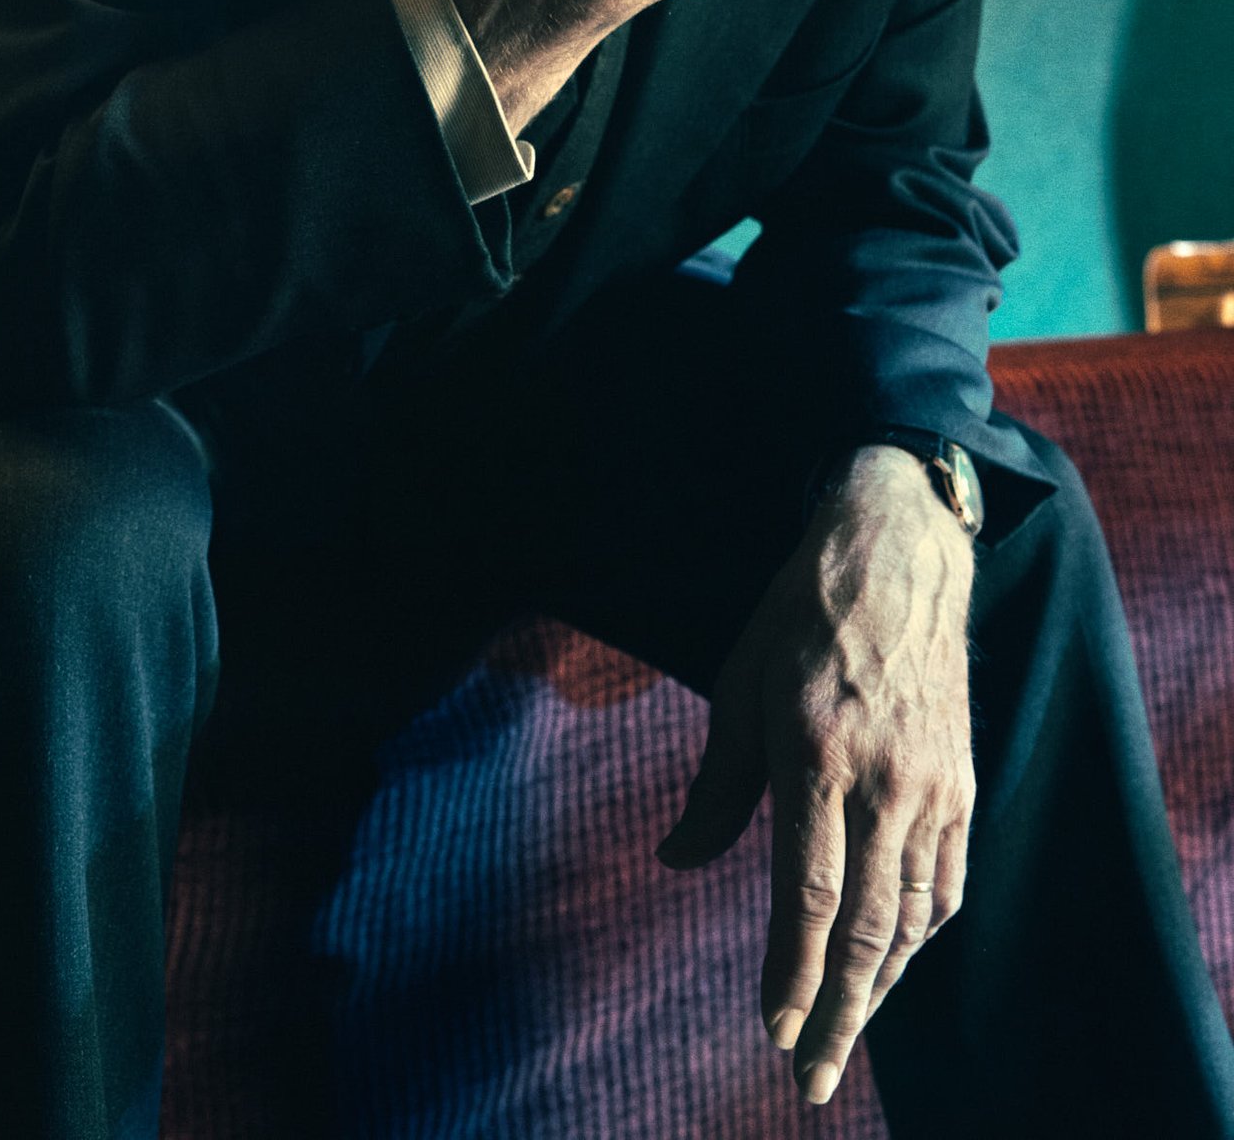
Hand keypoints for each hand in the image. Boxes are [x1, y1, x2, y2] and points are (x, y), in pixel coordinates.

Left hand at [655, 446, 975, 1106]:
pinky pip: (946, 883)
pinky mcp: (961, 785)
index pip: (810, 894)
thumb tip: (676, 859)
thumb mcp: (737, 687)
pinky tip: (892, 964)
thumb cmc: (798, 618)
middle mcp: (886, 780)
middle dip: (838, 1015)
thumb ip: (716, 788)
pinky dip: (919, 936)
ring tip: (843, 1035)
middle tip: (812, 1079)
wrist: (896, 559)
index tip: (773, 1030)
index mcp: (818, 753)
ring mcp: (933, 786)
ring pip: (912, 918)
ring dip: (878, 988)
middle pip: (868, 929)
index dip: (791, 973)